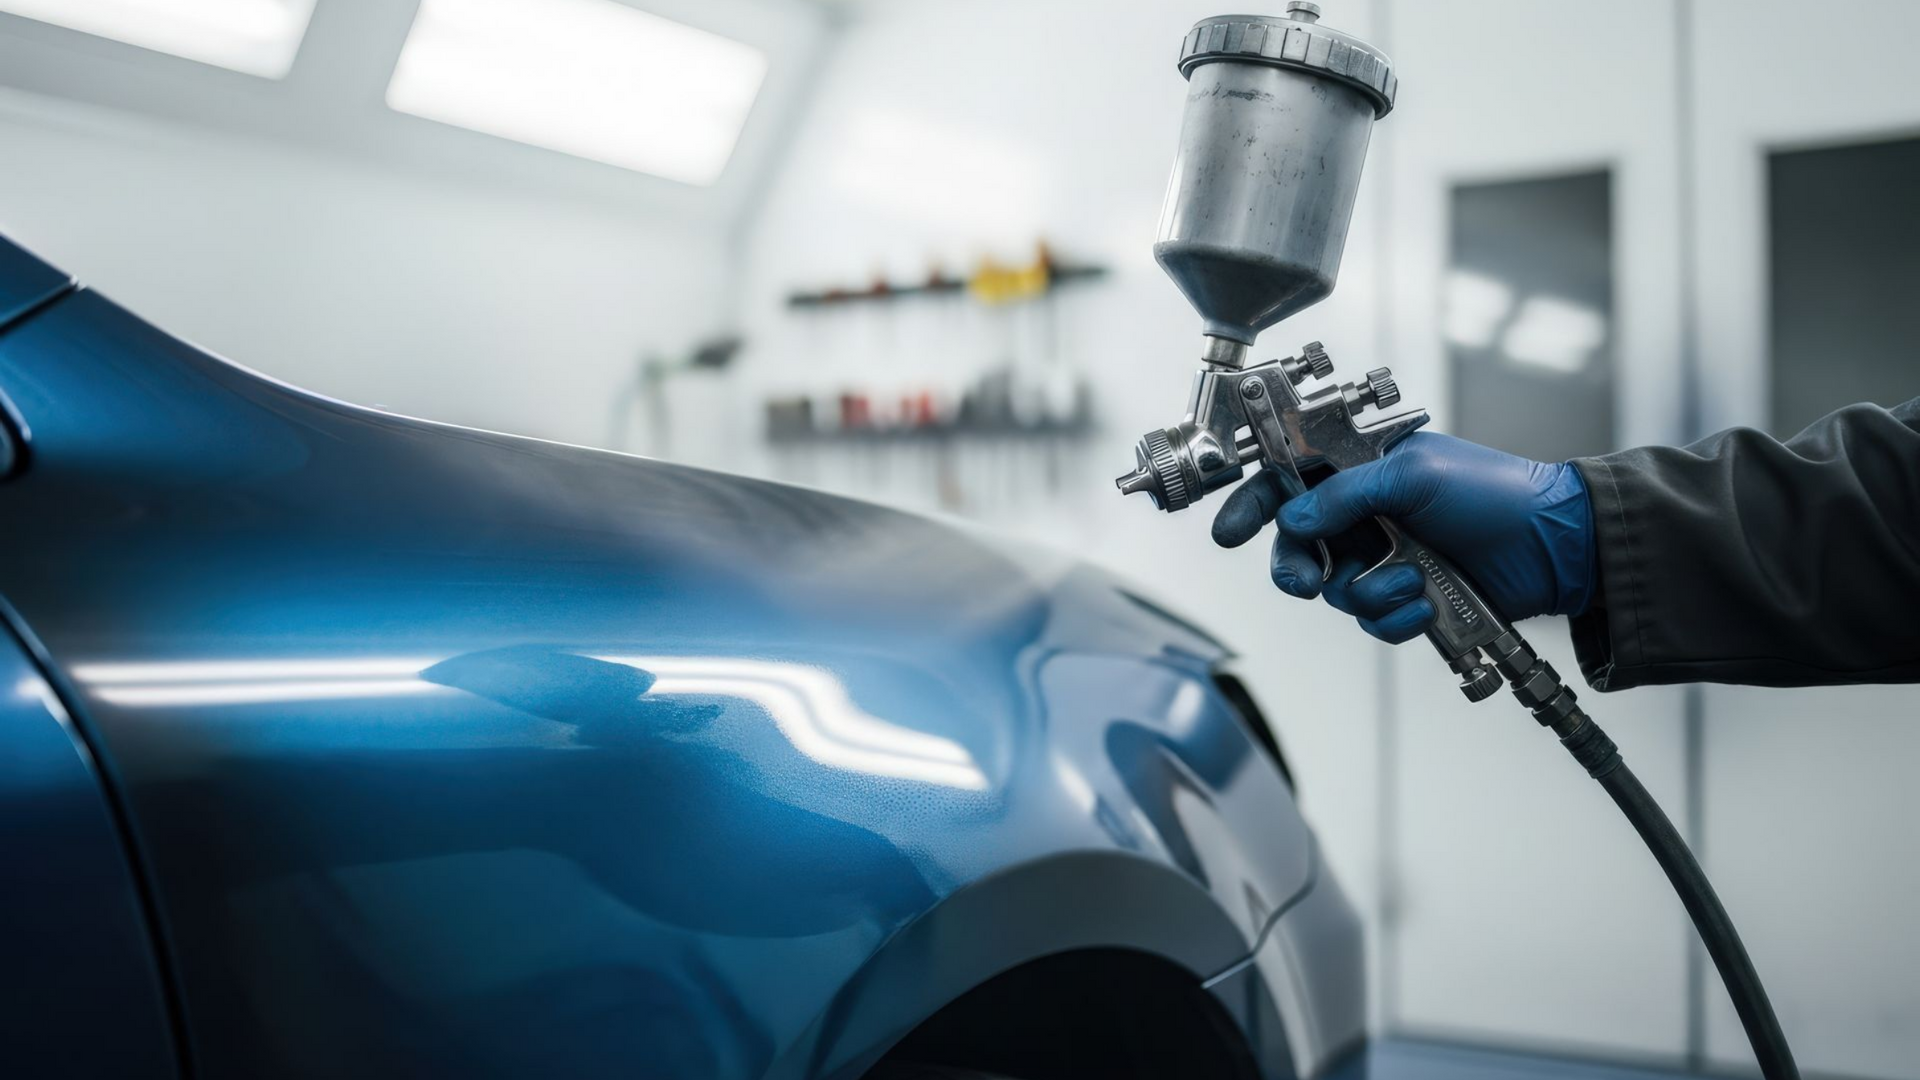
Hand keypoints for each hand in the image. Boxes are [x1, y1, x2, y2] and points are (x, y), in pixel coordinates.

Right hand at [1210, 432, 1596, 643]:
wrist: (1554, 547)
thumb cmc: (1496, 493)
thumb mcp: (1414, 476)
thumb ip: (1344, 496)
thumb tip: (1293, 520)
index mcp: (1361, 469)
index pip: (1289, 480)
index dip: (1253, 504)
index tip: (1230, 531)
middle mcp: (1365, 513)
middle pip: (1297, 546)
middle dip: (1296, 568)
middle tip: (1305, 582)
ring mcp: (1385, 556)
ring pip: (1335, 590)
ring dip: (1369, 591)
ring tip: (1409, 580)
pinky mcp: (1406, 596)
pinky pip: (1372, 620)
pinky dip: (1394, 617)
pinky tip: (1424, 604)